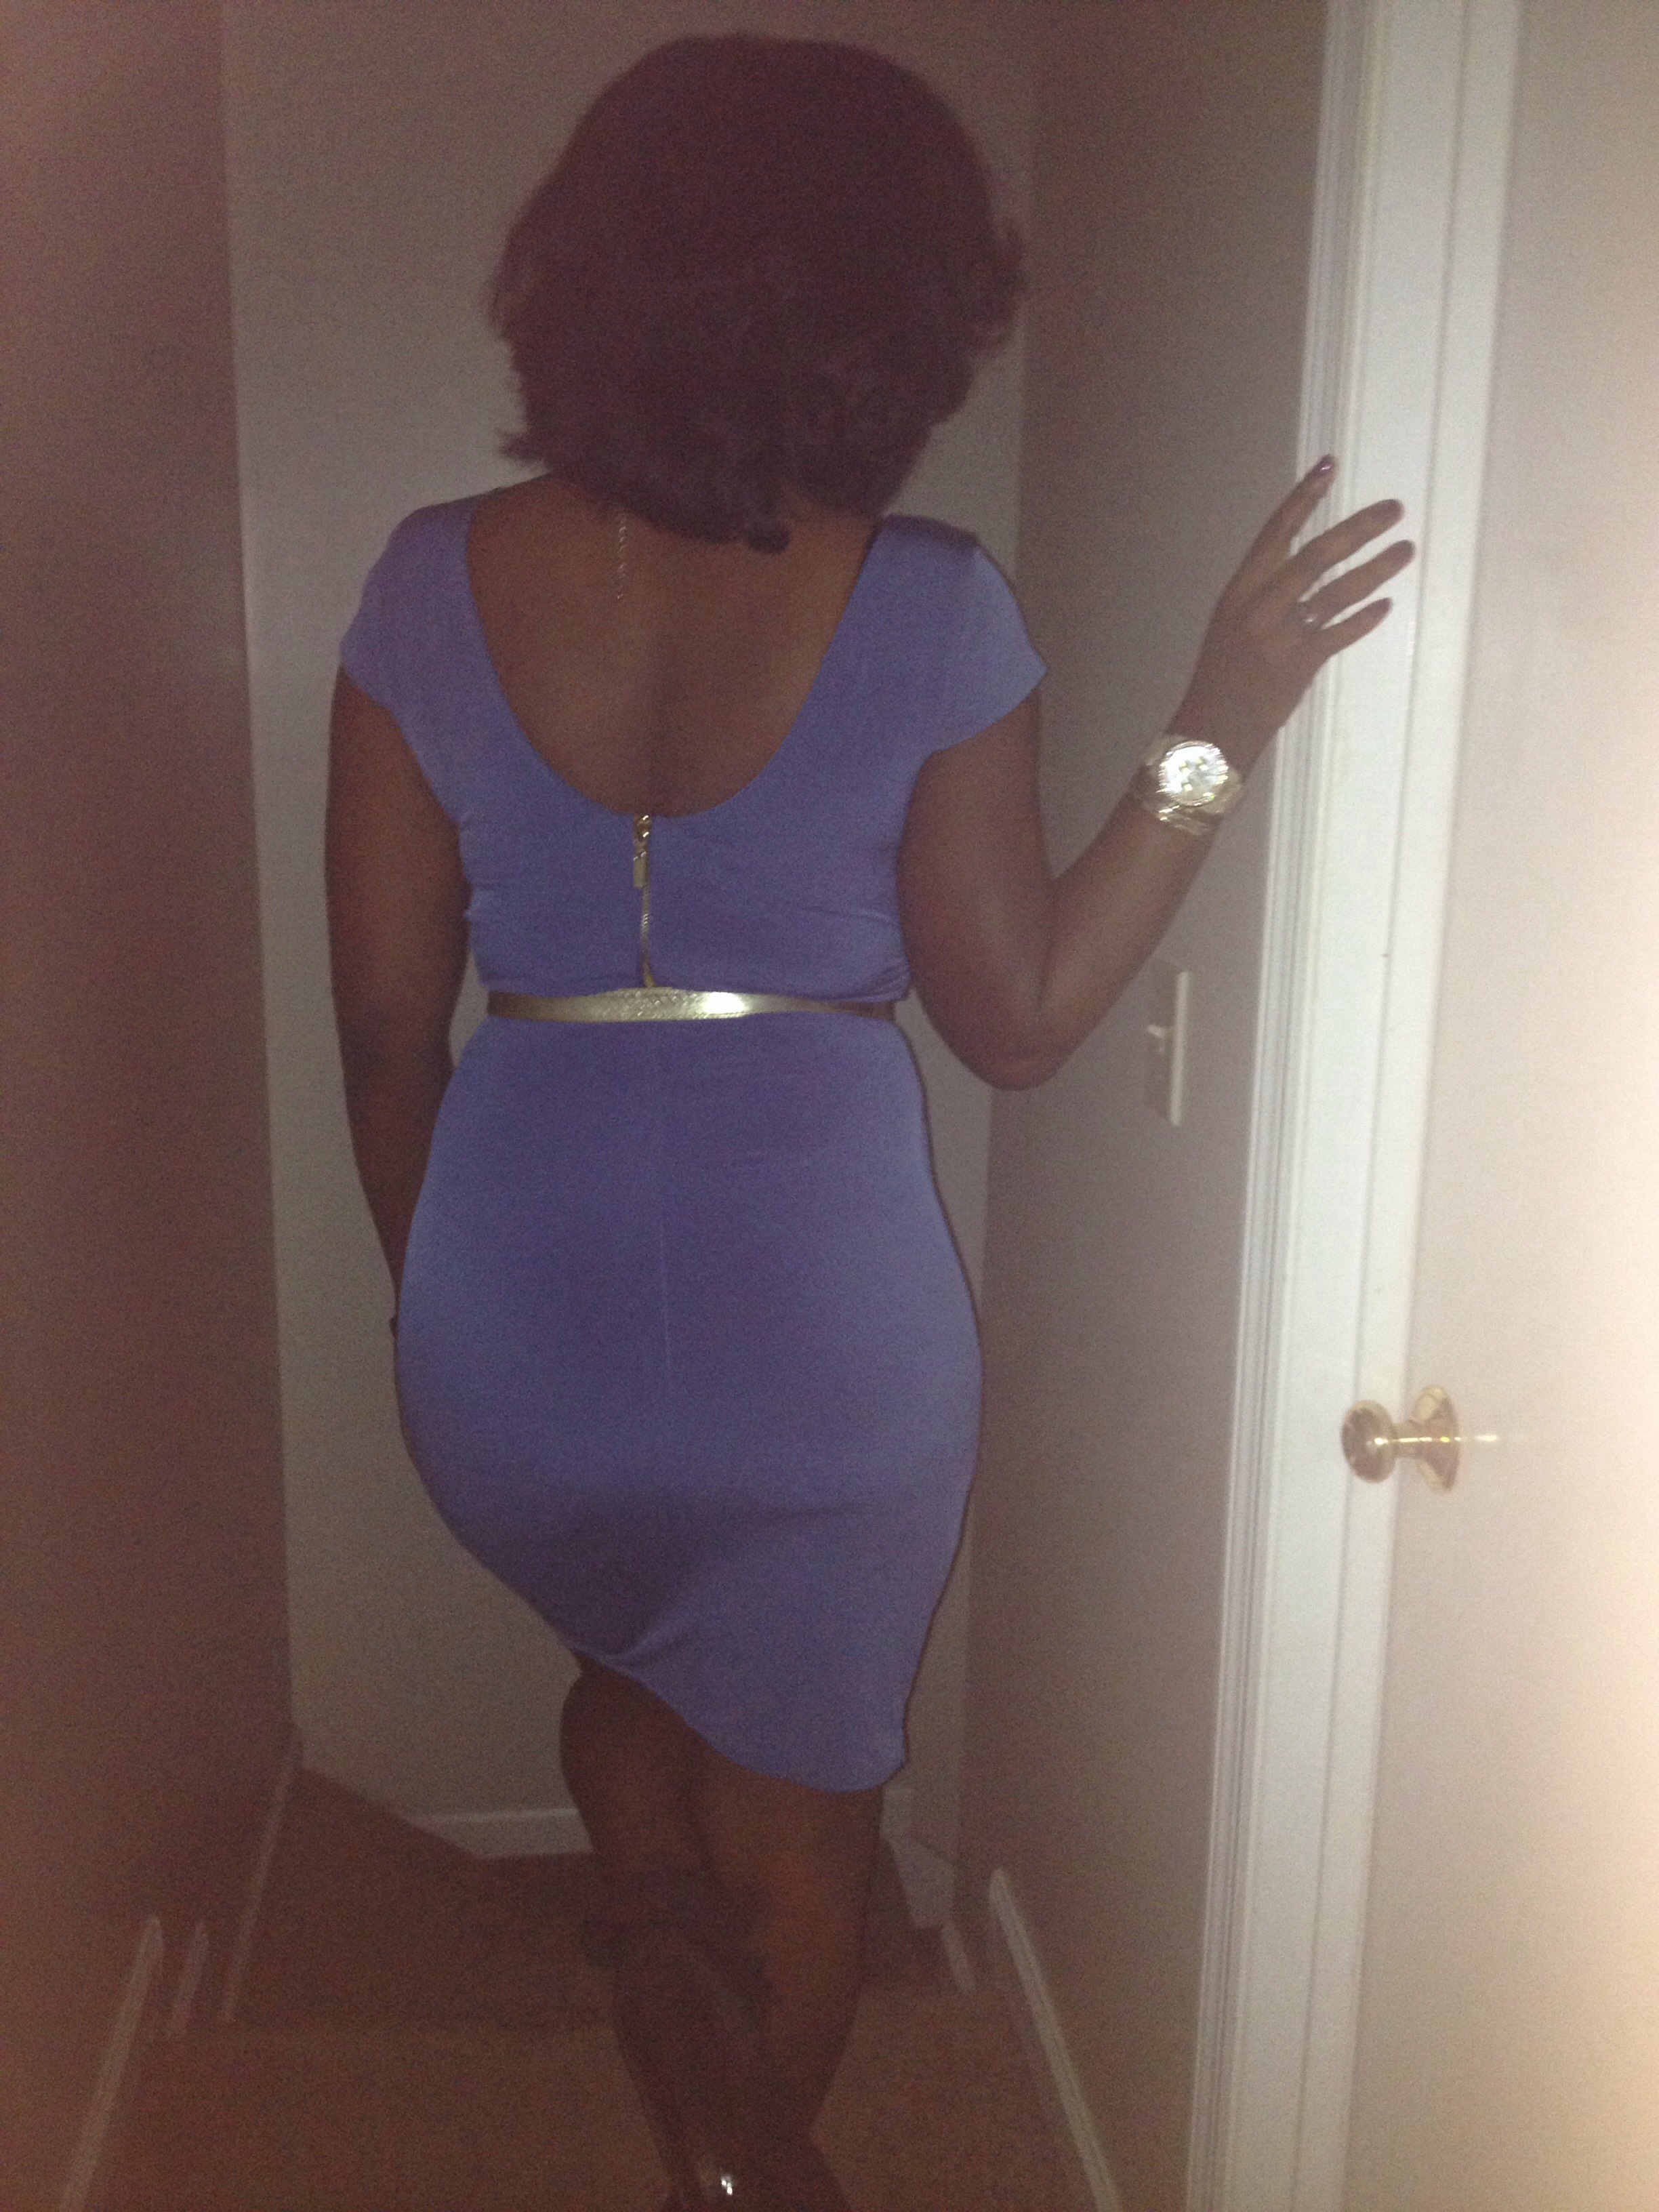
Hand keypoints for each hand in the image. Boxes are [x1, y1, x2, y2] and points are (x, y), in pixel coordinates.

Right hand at [1167, 458, 1414, 773]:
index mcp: (1239, 590)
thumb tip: (1307, 564)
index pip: (1275, 531)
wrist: (1211, 729)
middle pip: (1316, 554)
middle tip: (1394, 510)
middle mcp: (1260, 606)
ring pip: (1337, 591)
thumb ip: (1264, 592)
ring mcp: (1281, 635)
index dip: (1304, 496)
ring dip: (1377, 569)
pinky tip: (1387, 606)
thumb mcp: (1231, 623)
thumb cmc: (1222, 675)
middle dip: (1360, 528)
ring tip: (1406, 550)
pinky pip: (1340, 633)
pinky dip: (1365, 619)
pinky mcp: (1301, 664)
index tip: (1330, 465)